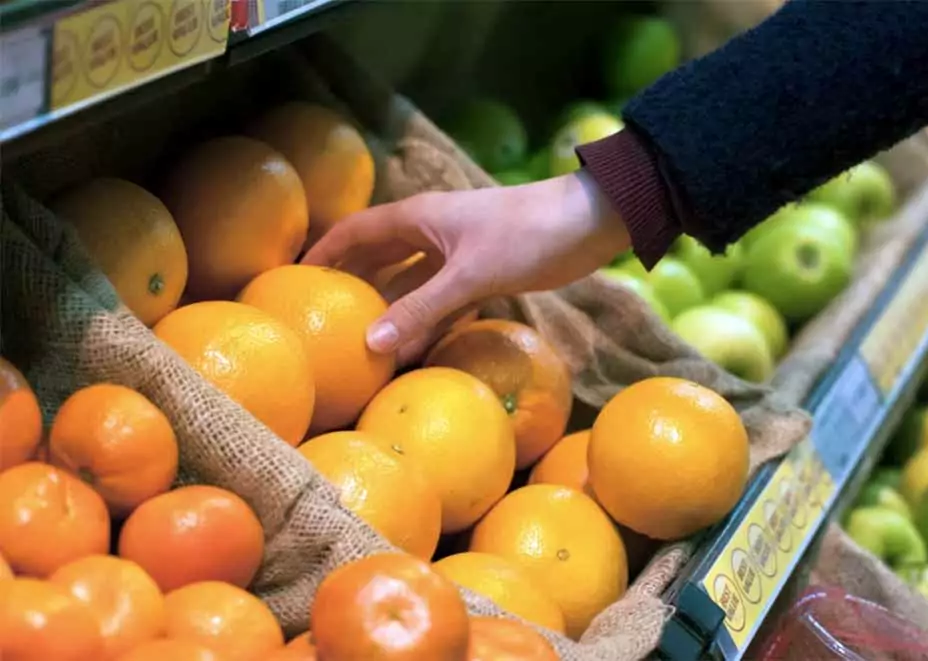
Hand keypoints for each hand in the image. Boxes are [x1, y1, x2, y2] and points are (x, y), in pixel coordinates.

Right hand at [303, 171, 630, 363]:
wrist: (592, 223)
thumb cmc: (528, 235)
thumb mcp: (470, 275)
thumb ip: (421, 309)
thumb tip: (371, 344)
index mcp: (418, 218)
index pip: (356, 232)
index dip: (324, 253)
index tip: (294, 281)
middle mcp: (432, 233)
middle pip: (380, 259)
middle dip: (354, 287)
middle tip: (325, 322)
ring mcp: (458, 254)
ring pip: (412, 284)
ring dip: (392, 310)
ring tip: (364, 346)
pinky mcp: (484, 273)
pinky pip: (443, 299)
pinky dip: (428, 320)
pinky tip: (415, 349)